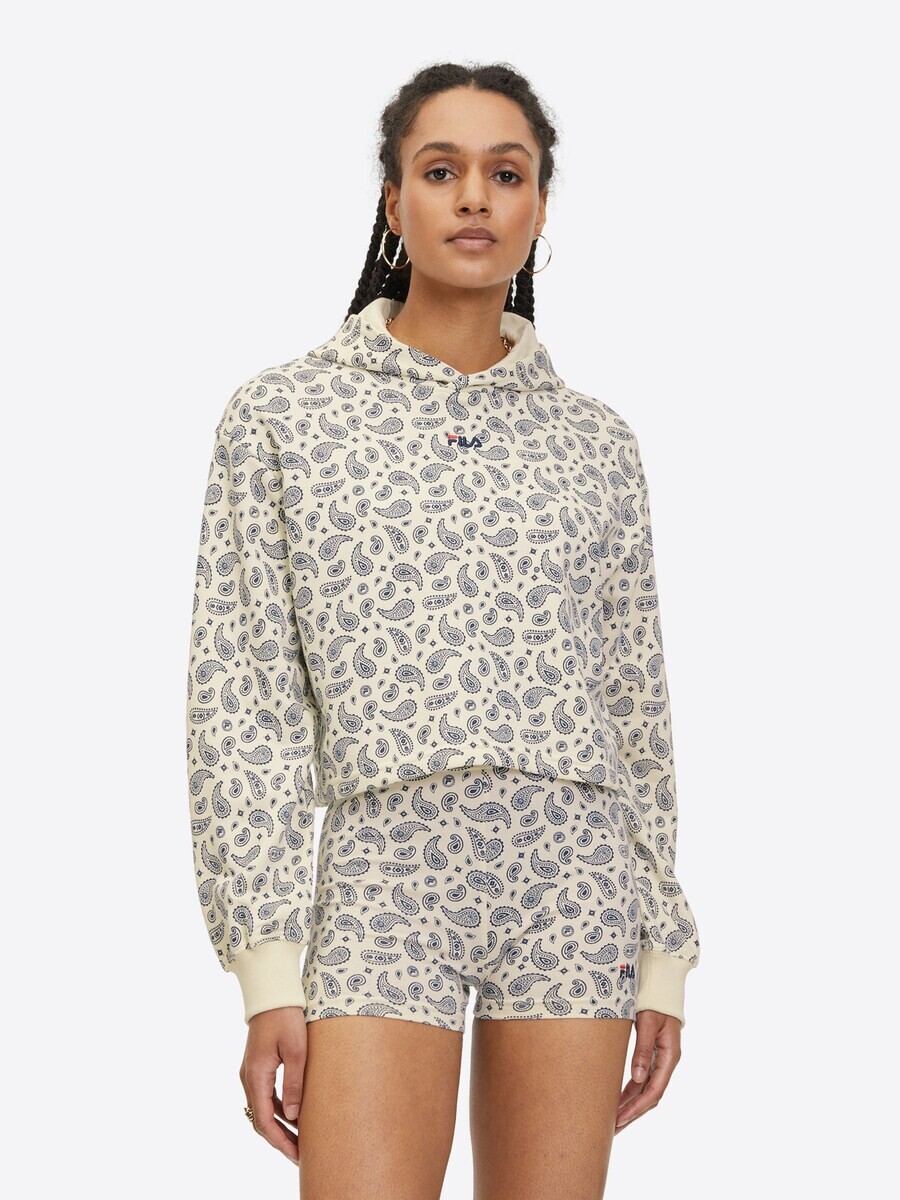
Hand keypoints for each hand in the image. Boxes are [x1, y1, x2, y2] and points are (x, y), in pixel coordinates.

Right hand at [239, 1006, 307, 1163]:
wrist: (271, 992)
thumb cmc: (286, 1016)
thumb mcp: (297, 1049)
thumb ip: (294, 1083)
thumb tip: (294, 1117)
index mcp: (256, 1075)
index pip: (264, 1121)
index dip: (280, 1142)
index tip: (297, 1156)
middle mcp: (248, 1077)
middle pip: (261, 1119)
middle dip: (280, 1140)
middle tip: (302, 1155)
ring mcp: (251, 1071)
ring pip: (263, 1109)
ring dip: (279, 1126)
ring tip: (300, 1140)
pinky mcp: (257, 1065)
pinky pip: (265, 1095)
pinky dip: (278, 1110)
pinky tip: (294, 1116)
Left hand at [615, 1009, 681, 1132]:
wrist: (661, 987)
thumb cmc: (655, 1002)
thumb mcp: (648, 1023)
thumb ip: (644, 1050)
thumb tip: (637, 1079)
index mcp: (670, 1056)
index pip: (654, 1091)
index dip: (637, 1107)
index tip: (621, 1119)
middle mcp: (667, 1062)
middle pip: (650, 1096)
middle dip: (632, 1113)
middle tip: (612, 1128)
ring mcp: (661, 1060)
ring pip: (646, 1090)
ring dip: (630, 1105)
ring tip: (613, 1119)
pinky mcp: (653, 1056)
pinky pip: (642, 1079)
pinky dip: (630, 1091)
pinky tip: (617, 1100)